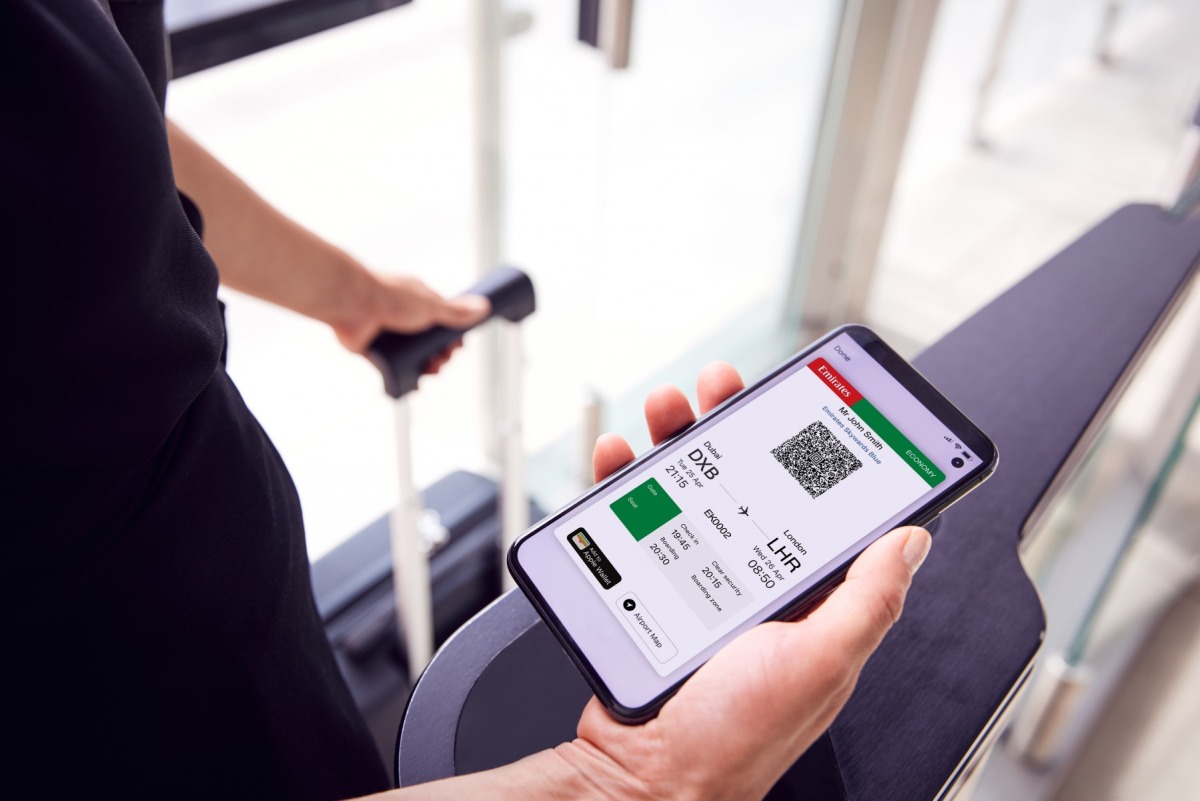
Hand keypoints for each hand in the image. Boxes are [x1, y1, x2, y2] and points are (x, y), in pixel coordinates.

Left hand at [331, 274, 489, 373]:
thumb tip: (484, 307)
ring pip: (412, 356)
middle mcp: (403, 316)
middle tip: (443, 361)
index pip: (441, 320)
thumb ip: (456, 312)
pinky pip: (391, 368)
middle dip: (440, 354)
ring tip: (430, 371)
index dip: (451, 336)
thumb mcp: (431, 306)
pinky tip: (412, 385)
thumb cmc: (390, 297)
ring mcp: (388, 334)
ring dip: (424, 366)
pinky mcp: (373, 350)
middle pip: (428, 341)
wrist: (352, 304)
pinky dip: (402, 377)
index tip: (458, 347)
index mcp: (418, 300)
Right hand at [366, 363, 930, 800]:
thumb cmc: (733, 738)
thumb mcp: (817, 664)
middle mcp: (756, 585)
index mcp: (809, 600)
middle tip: (722, 388)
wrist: (640, 780)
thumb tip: (912, 538)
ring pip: (690, 489)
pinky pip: (636, 521)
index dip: (819, 450)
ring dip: (677, 438)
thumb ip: (867, 600)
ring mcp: (698, 582)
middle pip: (749, 482)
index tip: (813, 405)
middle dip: (734, 424)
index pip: (823, 508)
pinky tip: (619, 463)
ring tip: (666, 411)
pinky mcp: (646, 586)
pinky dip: (624, 482)